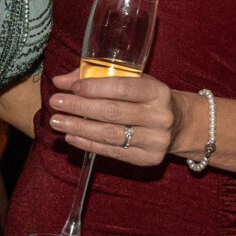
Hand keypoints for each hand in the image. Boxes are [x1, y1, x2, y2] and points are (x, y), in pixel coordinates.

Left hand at [47, 69, 189, 167]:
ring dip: (79, 128)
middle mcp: (160, 116)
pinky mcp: (148, 159)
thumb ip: (97, 76)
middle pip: (113, 112)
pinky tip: (72, 136)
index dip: (94, 88)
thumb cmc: (148, 98)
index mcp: (158, 91)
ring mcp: (156, 140)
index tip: (71, 87)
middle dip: (80, 107)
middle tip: (56, 103)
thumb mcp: (132, 81)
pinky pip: (113, 152)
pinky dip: (88, 144)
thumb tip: (61, 80)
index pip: (123, 88)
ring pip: (110, 135)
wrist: (179, 124)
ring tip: (57, 121)